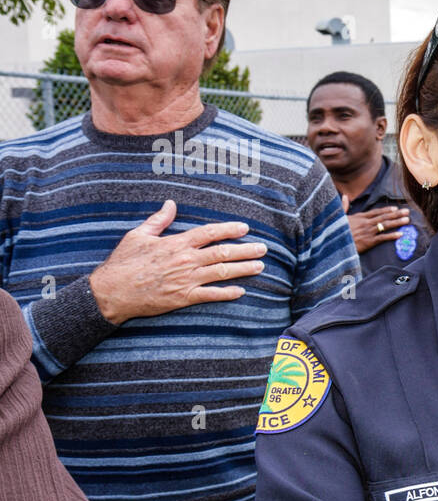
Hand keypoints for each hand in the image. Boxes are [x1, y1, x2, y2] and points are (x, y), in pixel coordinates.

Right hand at [88, 200, 265, 324]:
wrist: (111, 291)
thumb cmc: (123, 262)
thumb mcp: (138, 235)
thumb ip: (158, 220)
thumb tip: (171, 203)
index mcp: (176, 243)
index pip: (209, 233)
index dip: (229, 229)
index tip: (244, 228)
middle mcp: (185, 260)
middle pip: (222, 253)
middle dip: (245, 250)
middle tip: (263, 249)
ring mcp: (186, 280)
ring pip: (221, 273)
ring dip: (243, 269)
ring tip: (259, 266)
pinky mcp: (183, 298)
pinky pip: (210, 295)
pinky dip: (227, 293)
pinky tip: (241, 291)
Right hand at [340, 197, 408, 253]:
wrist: (334, 244)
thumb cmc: (335, 231)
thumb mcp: (339, 217)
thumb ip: (344, 206)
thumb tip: (344, 196)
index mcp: (359, 217)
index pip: (376, 212)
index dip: (386, 210)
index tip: (395, 208)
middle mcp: (365, 223)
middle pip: (384, 217)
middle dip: (396, 214)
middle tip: (407, 212)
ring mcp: (368, 232)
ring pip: (385, 225)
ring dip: (397, 222)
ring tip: (407, 220)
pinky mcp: (368, 242)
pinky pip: (382, 238)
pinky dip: (392, 236)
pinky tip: (400, 234)